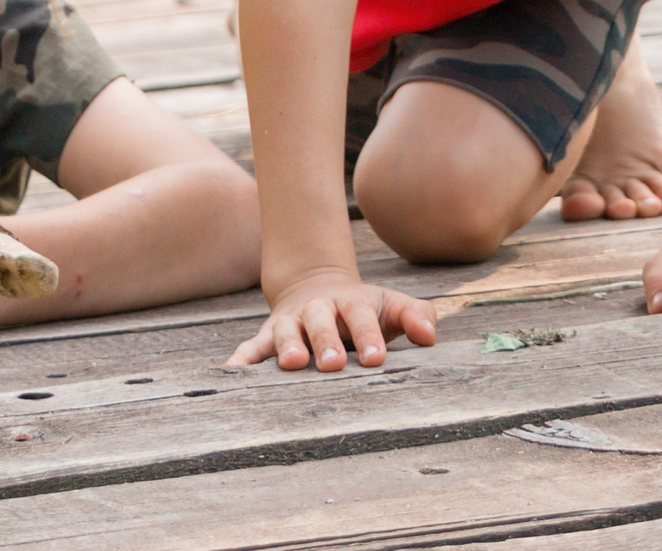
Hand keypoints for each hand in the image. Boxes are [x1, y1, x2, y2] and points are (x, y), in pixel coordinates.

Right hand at [226, 265, 436, 371]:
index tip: (378, 359)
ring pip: (285, 332)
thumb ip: (415, 316)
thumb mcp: (391, 306)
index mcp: (350, 302)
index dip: (369, 336)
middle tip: (333, 363)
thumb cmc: (364, 309)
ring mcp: (290, 322)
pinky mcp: (268, 335)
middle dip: (326, 341)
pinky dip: (241, 359)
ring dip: (287, 347)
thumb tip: (429, 336)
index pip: (360, 315)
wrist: (316, 286)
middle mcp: (317, 310)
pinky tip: (232, 374)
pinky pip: (252, 347)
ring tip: (291, 365)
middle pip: (320, 321)